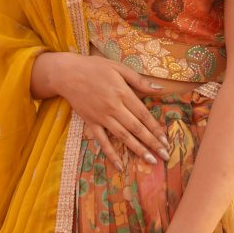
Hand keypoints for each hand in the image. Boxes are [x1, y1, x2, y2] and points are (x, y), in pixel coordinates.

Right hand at [48, 53, 169, 166]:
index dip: (156, 128)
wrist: (67, 73)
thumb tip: (160, 88)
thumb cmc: (95, 67)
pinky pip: (102, 141)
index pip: (143, 114)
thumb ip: (139, 80)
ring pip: (123, 137)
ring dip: (138, 150)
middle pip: (136, 128)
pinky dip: (111, 154)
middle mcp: (114, 107)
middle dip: (152, 143)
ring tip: (151, 161)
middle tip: (165, 155)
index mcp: (122, 93)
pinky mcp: (90, 123)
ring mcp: (101, 117)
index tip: (166, 140)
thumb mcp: (119, 68)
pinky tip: (120, 165)